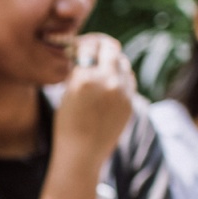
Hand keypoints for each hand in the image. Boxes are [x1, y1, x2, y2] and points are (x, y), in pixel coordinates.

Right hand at [53, 33, 135, 172]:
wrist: (82, 154)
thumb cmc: (67, 124)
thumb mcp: (66, 92)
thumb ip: (78, 71)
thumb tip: (84, 53)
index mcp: (85, 78)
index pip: (88, 46)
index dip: (82, 44)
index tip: (78, 47)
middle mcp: (108, 81)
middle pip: (111, 48)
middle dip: (101, 47)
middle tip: (93, 50)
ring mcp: (123, 93)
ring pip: (123, 62)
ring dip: (112, 62)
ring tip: (101, 70)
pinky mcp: (131, 103)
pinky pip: (129, 80)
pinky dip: (120, 77)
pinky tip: (109, 85)